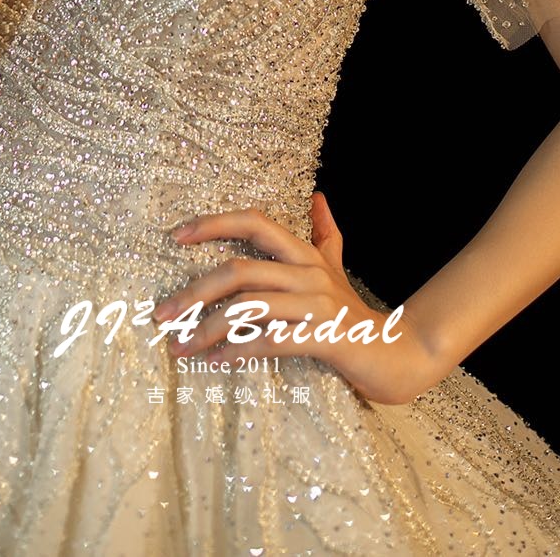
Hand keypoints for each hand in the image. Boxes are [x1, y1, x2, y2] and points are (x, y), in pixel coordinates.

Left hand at [152, 193, 445, 405]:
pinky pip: (269, 341)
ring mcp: (316, 303)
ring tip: (180, 347)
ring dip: (207, 328)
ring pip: (249, 306)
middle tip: (161, 314)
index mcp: (304, 253)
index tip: (176, 235)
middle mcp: (308, 272)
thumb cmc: (355, 312)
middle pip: (239, 270)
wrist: (398, 353)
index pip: (254, 221)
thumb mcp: (337, 267)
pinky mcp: (322, 336)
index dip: (214, 223)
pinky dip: (237, 351)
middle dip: (194, 292)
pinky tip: (216, 362)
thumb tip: (318, 196)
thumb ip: (325, 233)